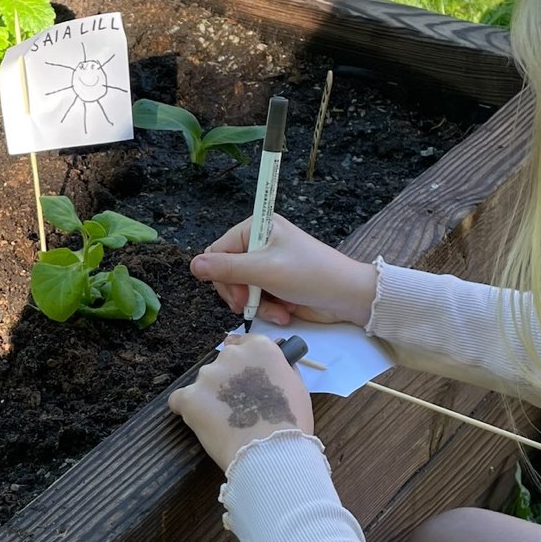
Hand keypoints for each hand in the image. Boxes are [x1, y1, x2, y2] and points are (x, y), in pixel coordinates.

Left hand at [168, 332, 314, 470]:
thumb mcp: (297, 387)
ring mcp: (207, 376)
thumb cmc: (291, 422)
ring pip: (204, 382)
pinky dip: (188, 409)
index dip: (244, 362)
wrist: (270, 450)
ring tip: (225, 421)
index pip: (244, 342)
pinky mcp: (190, 397)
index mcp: (259, 348)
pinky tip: (202, 423)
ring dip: (211, 396)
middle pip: (223, 362)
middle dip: (229, 380)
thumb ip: (281, 369)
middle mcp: (231, 355)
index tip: (245, 376)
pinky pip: (180, 399)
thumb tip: (273, 365)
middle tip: (240, 405)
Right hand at [188, 214, 378, 328]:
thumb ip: (227, 268)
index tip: (238, 294)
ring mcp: (267, 266)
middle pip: (226, 273)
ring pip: (240, 291)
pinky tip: (284, 313)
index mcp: (257, 228)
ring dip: (256, 305)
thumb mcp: (266, 270)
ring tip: (277, 311)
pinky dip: (268, 309)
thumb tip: (193, 265)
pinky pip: (257, 300)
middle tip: (250, 305)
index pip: (218, 251)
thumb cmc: (311, 275)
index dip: (222, 275)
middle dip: (240, 294)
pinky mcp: (275, 285)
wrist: (347, 297)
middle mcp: (259, 244)